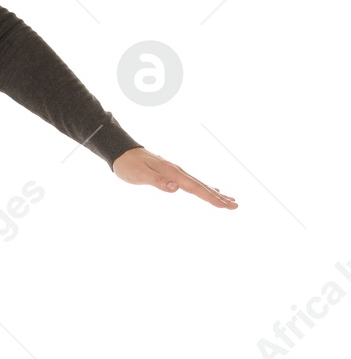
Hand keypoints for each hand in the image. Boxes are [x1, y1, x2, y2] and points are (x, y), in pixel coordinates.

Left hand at [111, 147, 237, 209]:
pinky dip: (205, 187)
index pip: (195, 187)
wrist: (123, 153)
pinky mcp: (173, 173)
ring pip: (200, 184)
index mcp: (172, 172)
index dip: (210, 197)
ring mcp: (176, 172)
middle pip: (202, 186)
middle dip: (218, 197)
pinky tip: (212, 189)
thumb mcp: (140, 174)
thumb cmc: (129, 166)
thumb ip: (158, 181)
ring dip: (215, 193)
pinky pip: (193, 182)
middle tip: (235, 206)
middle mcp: (177, 171)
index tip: (224, 205)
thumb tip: (176, 188)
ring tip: (230, 200)